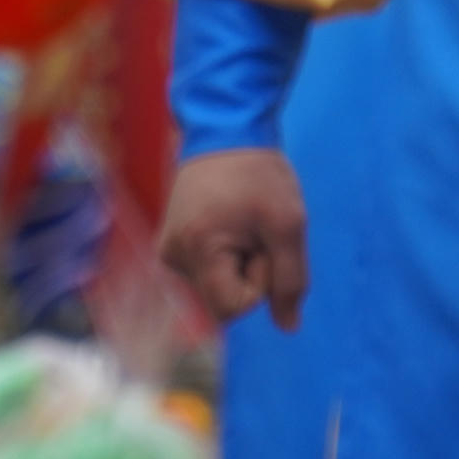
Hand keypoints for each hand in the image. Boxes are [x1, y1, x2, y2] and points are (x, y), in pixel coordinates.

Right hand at [163, 146, 309, 327]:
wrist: (226, 131)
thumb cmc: (260, 175)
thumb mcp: (288, 224)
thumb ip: (291, 279)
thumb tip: (289, 327)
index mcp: (196, 251)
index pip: (232, 308)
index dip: (260, 283)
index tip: (264, 243)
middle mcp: (171, 258)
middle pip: (223, 299)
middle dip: (250, 271)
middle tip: (255, 228)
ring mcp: (167, 251)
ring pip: (217, 286)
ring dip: (240, 261)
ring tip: (242, 221)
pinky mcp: (170, 244)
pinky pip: (208, 270)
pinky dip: (227, 254)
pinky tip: (230, 221)